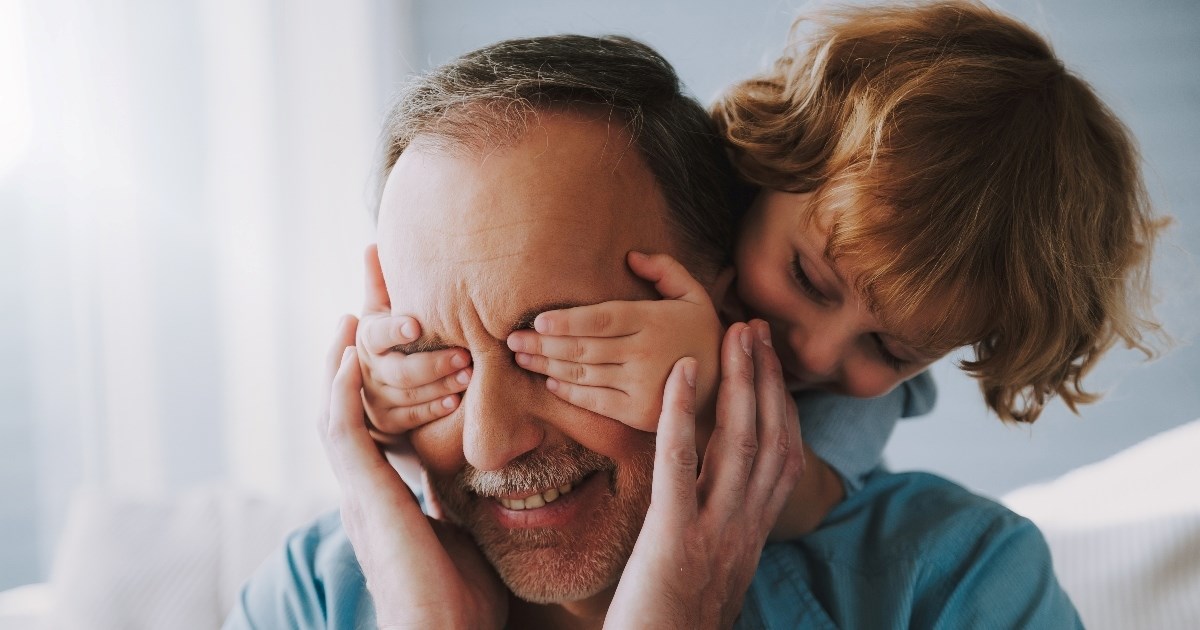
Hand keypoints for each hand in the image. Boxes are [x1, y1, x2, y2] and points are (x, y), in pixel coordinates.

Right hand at [318, 315, 505, 628]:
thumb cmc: (462, 599)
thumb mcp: (461, 532)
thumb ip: (456, 501)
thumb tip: (477, 478)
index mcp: (384, 496)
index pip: (372, 425)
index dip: (372, 384)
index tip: (385, 344)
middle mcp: (363, 488)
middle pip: (346, 409)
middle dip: (349, 359)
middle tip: (358, 311)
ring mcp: (358, 492)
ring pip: (334, 412)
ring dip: (339, 361)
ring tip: (350, 315)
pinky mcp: (364, 496)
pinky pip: (343, 432)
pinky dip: (341, 392)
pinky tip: (347, 355)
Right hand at [357, 244, 472, 447]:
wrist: (373, 383)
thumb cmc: (389, 337)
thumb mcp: (380, 310)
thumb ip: (380, 282)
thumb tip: (372, 244)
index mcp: (366, 338)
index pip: (379, 334)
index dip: (396, 330)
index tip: (416, 325)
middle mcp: (367, 370)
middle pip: (398, 371)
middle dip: (432, 364)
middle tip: (465, 354)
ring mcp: (376, 398)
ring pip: (409, 395)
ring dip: (441, 386)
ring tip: (470, 375)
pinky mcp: (388, 421)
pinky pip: (412, 418)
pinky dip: (434, 408)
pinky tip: (457, 401)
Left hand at [506, 251, 721, 431]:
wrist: (727, 388)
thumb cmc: (703, 335)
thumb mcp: (695, 295)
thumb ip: (665, 270)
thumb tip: (629, 256)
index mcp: (654, 322)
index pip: (602, 320)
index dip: (567, 320)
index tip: (538, 319)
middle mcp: (645, 354)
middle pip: (583, 348)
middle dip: (543, 343)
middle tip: (512, 338)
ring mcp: (641, 386)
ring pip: (583, 374)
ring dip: (547, 366)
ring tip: (521, 357)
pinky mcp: (638, 413)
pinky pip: (595, 401)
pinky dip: (569, 392)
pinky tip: (550, 381)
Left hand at [605, 320, 805, 629]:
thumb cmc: (673, 623)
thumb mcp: (712, 570)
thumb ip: (721, 529)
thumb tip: (714, 494)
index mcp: (752, 535)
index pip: (784, 458)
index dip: (782, 405)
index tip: (772, 363)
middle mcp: (745, 530)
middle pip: (771, 440)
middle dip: (768, 379)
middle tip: (756, 328)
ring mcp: (715, 533)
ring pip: (739, 444)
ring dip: (739, 382)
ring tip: (733, 334)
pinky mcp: (674, 539)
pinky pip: (680, 465)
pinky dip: (682, 413)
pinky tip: (679, 372)